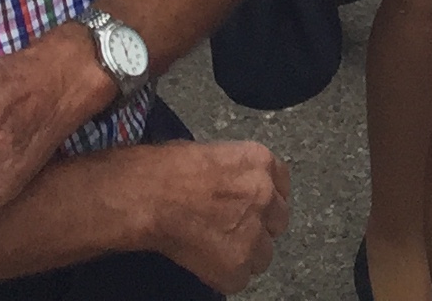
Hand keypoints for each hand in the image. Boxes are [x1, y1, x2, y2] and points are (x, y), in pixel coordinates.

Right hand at [134, 141, 291, 290]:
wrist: (149, 196)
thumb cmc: (167, 170)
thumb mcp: (212, 152)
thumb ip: (235, 172)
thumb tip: (231, 186)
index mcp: (261, 163)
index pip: (282, 187)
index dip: (266, 200)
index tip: (254, 207)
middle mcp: (265, 196)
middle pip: (278, 223)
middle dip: (259, 228)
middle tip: (232, 229)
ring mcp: (254, 233)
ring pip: (263, 256)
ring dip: (244, 255)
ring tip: (215, 248)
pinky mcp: (237, 266)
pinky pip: (239, 279)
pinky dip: (223, 275)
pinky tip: (204, 260)